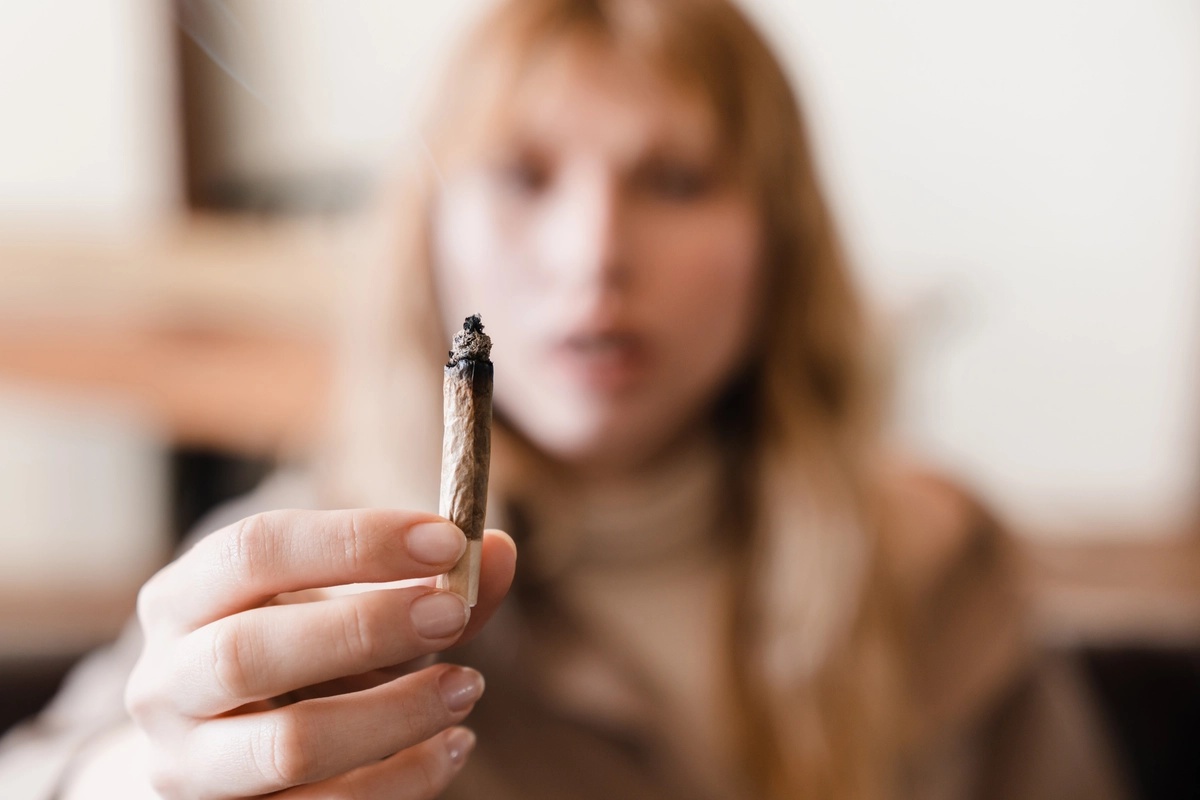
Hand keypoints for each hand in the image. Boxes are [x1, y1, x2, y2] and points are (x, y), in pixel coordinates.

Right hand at [124, 509, 516, 798]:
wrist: (223, 752)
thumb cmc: (300, 658)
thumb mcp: (347, 607)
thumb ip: (424, 582)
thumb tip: (499, 552)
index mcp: (183, 600)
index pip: (252, 550)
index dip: (354, 541)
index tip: (447, 540)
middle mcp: (163, 685)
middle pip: (250, 650)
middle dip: (366, 628)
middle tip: (455, 614)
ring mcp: (188, 768)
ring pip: (289, 747)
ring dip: (395, 714)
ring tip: (467, 687)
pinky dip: (402, 780)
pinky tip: (452, 746)